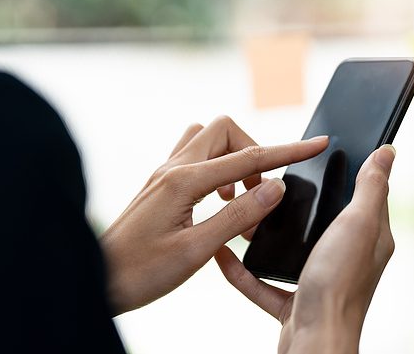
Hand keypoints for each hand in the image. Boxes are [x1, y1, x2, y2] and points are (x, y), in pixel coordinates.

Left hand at [99, 116, 328, 314]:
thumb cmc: (139, 272)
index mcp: (183, 182)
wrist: (96, 283)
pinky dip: (217, 172)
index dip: (289, 151)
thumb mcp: (196, 250)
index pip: (249, 157)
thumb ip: (238, 216)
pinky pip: (195, 159)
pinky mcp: (160, 186)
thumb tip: (275, 188)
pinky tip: (218, 204)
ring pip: (208, 141)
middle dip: (254, 152)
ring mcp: (163, 175)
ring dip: (233, 160)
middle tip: (261, 192)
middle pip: (225, 131)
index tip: (318, 145)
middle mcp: (172, 169)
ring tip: (239, 200)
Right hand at [214, 145, 396, 353]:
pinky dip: (242, 271)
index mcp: (368, 238)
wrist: (315, 342)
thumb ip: (370, 188)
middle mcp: (346, 258)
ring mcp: (318, 281)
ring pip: (289, 250)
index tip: (323, 151)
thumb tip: (387, 152)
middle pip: (321, 220)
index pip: (363, 195)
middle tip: (269, 180)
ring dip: (266, 234)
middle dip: (296, 202)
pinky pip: (262, 283)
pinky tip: (223, 255)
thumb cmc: (339, 285)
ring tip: (243, 211)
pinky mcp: (293, 304)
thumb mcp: (357, 224)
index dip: (349, 171)